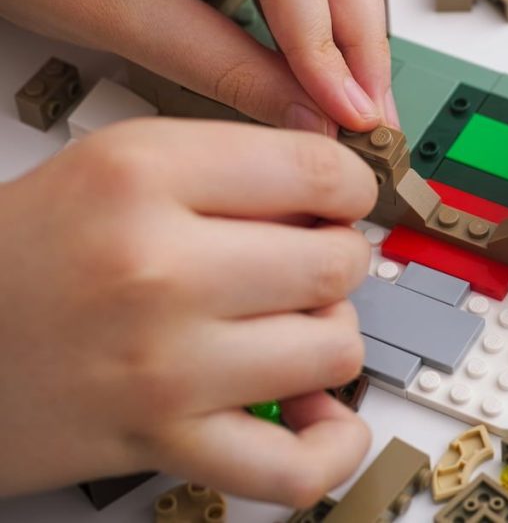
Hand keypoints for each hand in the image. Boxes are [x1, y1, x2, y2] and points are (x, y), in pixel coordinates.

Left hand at [0, 0, 396, 135]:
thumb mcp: (120, 9)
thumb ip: (220, 64)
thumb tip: (300, 117)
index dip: (325, 42)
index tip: (346, 111)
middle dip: (357, 40)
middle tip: (372, 115)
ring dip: (350, 31)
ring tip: (360, 97)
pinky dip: (320, 17)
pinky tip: (330, 64)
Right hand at [0, 118, 374, 505]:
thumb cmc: (17, 258)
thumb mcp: (110, 167)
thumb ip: (226, 167)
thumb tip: (336, 195)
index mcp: (143, 175)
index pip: (319, 172)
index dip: (349, 190)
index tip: (340, 204)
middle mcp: (156, 267)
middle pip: (337, 261)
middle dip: (336, 262)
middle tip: (303, 266)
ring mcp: (164, 364)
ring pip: (335, 349)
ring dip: (328, 340)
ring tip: (287, 329)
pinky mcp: (162, 443)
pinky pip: (295, 466)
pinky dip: (330, 447)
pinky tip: (322, 417)